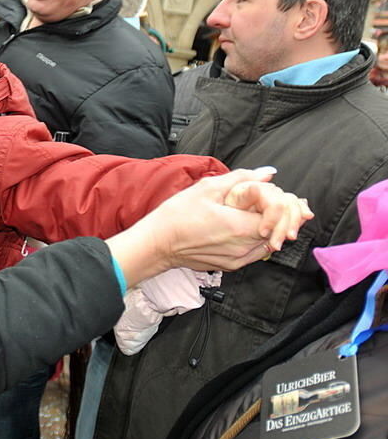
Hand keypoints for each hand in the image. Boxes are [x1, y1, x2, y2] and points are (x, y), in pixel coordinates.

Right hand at [107, 169, 310, 285]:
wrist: (157, 244)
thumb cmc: (176, 217)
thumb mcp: (207, 189)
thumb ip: (242, 178)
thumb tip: (266, 173)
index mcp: (241, 227)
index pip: (280, 214)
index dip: (278, 200)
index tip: (266, 193)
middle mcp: (245, 248)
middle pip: (279, 229)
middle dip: (276, 212)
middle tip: (263, 200)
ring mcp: (240, 260)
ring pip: (270, 241)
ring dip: (267, 225)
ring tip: (249, 211)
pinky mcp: (233, 266)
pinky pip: (256, 251)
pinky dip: (256, 238)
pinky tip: (241, 226)